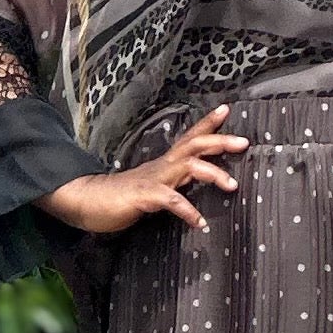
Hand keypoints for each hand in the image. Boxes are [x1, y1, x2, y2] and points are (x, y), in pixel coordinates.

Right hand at [40, 105, 247, 240]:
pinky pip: (171, 200)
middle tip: (244, 142)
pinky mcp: (145, 196)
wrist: (88, 201)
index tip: (226, 110)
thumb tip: (195, 182)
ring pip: (188, 166)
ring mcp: (154, 179)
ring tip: (232, 185)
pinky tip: (199, 222)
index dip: (208, 123)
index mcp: (166, 162)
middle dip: (220, 141)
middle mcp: (163, 165)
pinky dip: (187, 210)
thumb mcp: (155, 186)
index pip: (190, 137)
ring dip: (213, 173)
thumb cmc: (122, 196)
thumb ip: (175, 182)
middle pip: (195, 145)